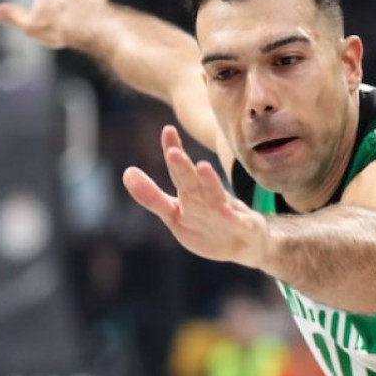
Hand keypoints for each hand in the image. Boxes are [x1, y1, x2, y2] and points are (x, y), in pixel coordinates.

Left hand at [123, 125, 268, 266]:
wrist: (248, 245)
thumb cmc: (208, 224)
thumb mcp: (175, 213)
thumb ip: (152, 196)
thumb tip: (127, 172)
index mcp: (192, 193)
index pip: (178, 171)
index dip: (173, 150)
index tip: (168, 130)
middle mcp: (209, 198)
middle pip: (192, 182)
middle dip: (183, 168)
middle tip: (172, 152)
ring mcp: (228, 212)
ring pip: (217, 196)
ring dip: (210, 182)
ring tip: (203, 167)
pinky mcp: (246, 227)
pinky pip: (238, 222)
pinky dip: (232, 216)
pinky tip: (224, 210)